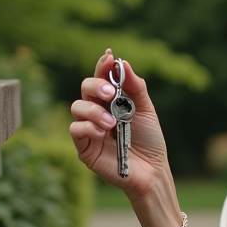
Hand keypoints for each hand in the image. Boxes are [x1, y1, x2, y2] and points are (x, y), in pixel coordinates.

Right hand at [70, 50, 170, 201]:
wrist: (151, 170)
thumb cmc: (149, 140)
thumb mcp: (146, 110)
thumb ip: (136, 87)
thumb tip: (122, 63)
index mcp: (112, 100)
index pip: (102, 77)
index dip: (102, 65)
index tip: (108, 56)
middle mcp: (98, 111)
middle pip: (85, 88)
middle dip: (96, 85)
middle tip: (111, 93)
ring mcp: (89, 128)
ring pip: (77, 107)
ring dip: (93, 110)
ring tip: (111, 122)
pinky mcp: (84, 147)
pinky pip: (75, 129)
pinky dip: (87, 127)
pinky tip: (102, 133)